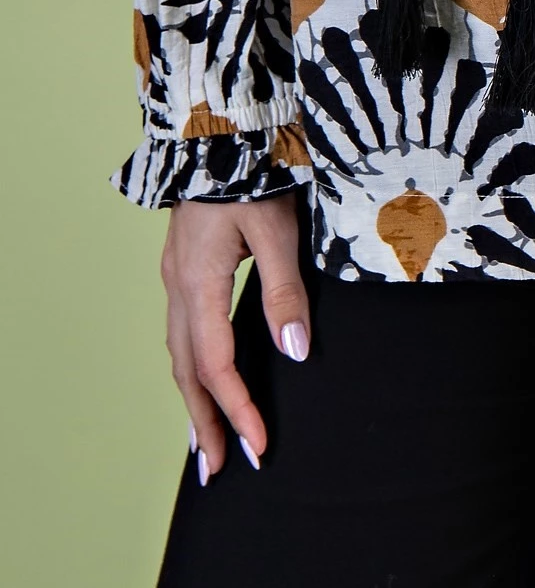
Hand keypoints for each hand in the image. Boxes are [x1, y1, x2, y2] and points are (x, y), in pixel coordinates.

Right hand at [161, 195, 308, 480]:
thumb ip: (284, 291)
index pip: (217, 365)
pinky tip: (202, 378)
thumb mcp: (276, 228)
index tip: (257, 446)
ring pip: (179, 353)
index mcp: (199, 283)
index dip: (237, 409)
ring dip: (194, 400)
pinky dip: (191, 367)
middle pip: (187, 371)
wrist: (216, 127)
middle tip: (219, 469)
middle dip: (205, 422)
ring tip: (206, 442)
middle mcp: (179, 287)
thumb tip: (296, 354)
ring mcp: (175, 276)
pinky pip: (182, 332)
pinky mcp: (183, 266)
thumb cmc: (251, 170)